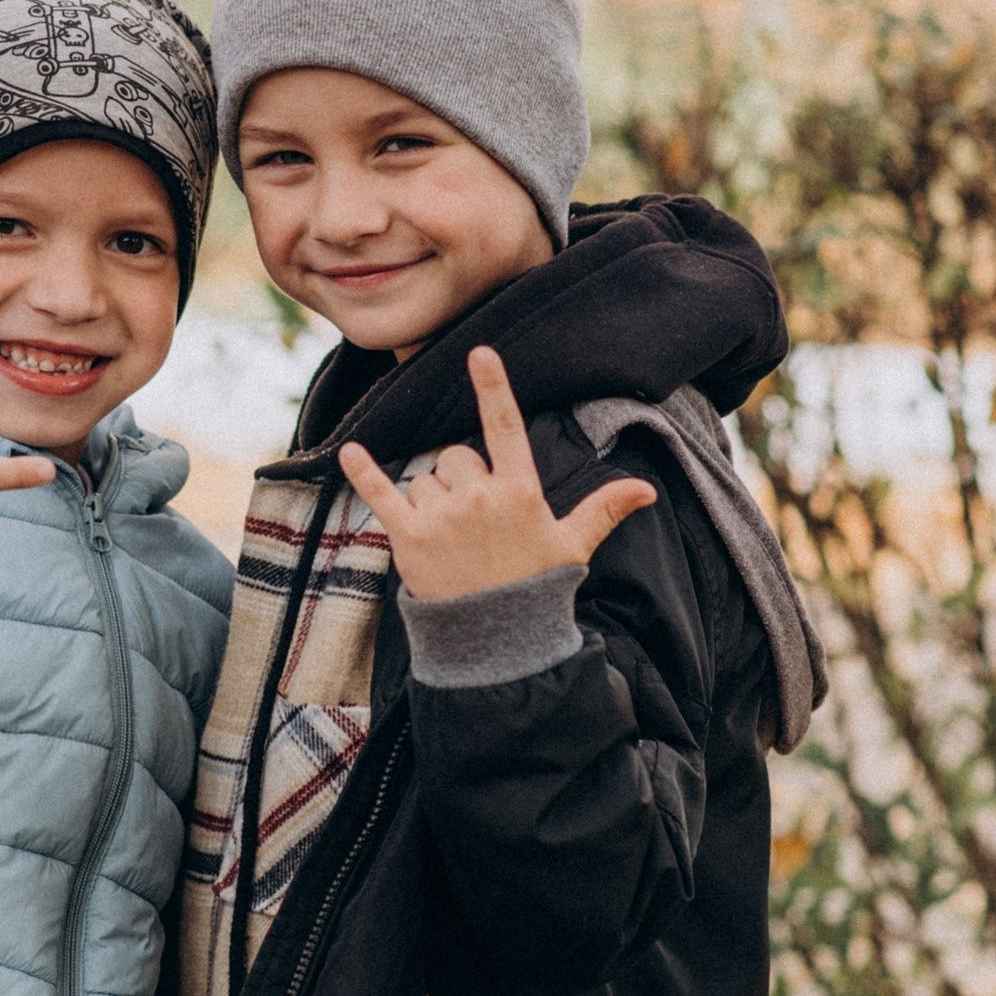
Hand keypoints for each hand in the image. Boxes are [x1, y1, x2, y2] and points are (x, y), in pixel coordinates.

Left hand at [340, 347, 656, 601]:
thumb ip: (604, 509)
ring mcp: (442, 516)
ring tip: (450, 540)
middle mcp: (479, 497)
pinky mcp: (408, 538)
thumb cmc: (536, 589)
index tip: (481, 352)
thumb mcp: (572, 546)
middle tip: (473, 523)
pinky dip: (363, 472)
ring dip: (430, 499)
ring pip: (423, 479)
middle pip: (455, 457)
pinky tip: (348, 450)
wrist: (498, 643)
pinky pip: (381, 494)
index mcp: (519, 492)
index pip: (505, 428)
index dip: (493, 388)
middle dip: (459, 478)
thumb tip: (647, 489)